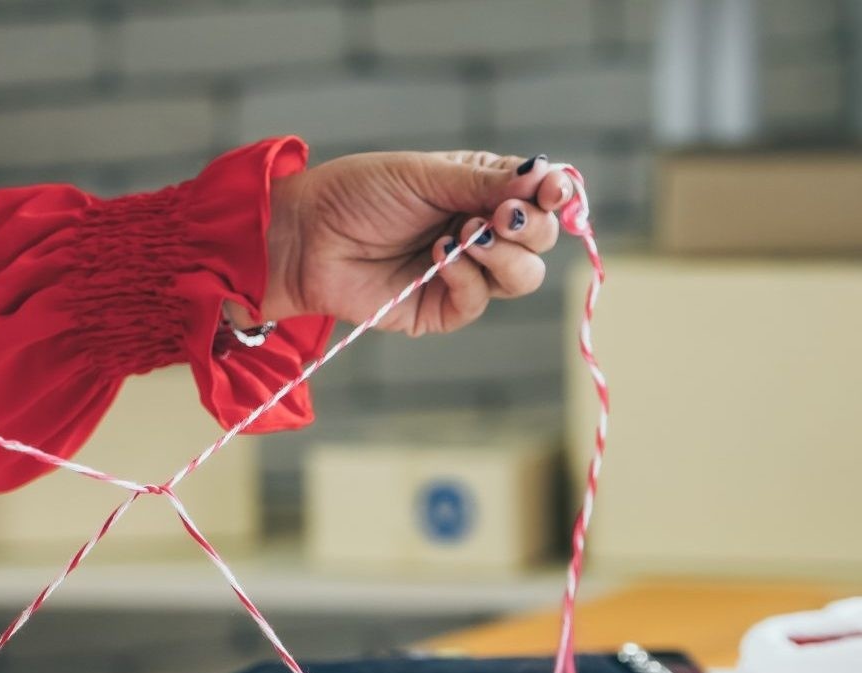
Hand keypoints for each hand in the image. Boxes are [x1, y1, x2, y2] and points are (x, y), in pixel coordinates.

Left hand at [260, 150, 577, 335]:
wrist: (305, 235)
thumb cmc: (357, 193)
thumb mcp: (425, 174)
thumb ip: (485, 180)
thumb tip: (545, 175)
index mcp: (480, 191)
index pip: (540, 196)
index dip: (556, 194)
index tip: (552, 190)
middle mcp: (479, 231)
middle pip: (540, 240)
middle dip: (529, 226)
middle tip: (500, 214)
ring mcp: (464, 273)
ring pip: (523, 277)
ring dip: (504, 254)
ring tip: (464, 235)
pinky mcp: (441, 309)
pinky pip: (478, 300)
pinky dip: (466, 276)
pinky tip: (438, 256)